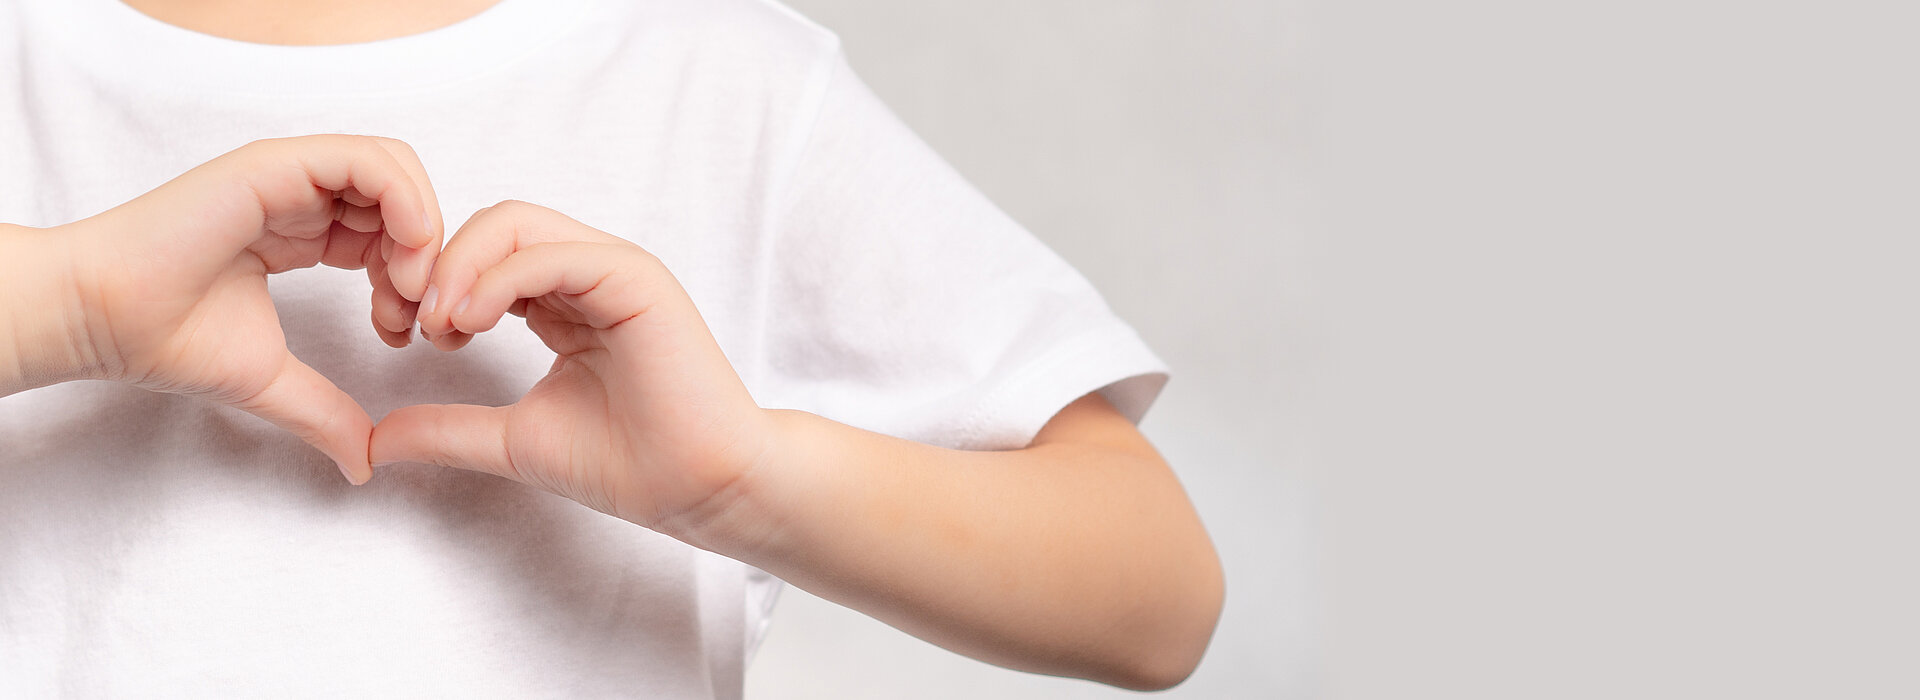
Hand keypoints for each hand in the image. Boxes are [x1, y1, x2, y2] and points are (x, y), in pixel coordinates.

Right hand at [38, 135, 441, 482]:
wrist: (103, 320)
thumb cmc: (167, 338)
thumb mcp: (272, 379)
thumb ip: (326, 413)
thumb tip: (365, 464)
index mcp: (304, 231)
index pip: (393, 231)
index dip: (415, 278)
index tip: (401, 333)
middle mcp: (302, 197)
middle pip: (405, 199)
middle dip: (428, 256)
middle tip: (415, 314)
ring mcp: (290, 176)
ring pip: (395, 170)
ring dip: (422, 229)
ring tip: (405, 290)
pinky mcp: (275, 166)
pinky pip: (367, 160)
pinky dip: (405, 202)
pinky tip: (399, 258)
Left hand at [372, 201, 774, 538]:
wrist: (701, 489)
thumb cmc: (632, 465)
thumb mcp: (513, 439)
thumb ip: (449, 429)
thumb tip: (376, 440)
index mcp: (566, 301)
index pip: (485, 254)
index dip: (435, 282)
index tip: (407, 337)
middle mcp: (590, 274)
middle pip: (493, 224)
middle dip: (437, 264)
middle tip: (413, 322)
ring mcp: (614, 270)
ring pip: (515, 223)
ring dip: (460, 266)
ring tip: (440, 323)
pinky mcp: (636, 279)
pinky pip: (552, 253)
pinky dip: (499, 278)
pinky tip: (472, 321)